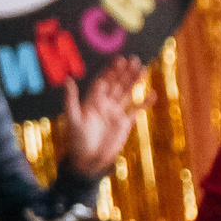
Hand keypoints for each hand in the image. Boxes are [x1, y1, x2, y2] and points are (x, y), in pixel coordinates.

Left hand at [59, 56, 144, 176]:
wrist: (89, 160)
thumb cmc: (77, 140)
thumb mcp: (73, 118)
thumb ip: (71, 99)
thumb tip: (68, 79)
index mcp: (92, 100)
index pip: (104, 81)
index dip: (111, 71)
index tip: (119, 60)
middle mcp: (105, 103)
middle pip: (117, 84)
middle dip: (126, 72)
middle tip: (135, 60)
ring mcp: (116, 112)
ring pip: (127, 93)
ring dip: (135, 82)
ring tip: (144, 70)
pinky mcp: (125, 123)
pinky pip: (136, 109)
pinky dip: (144, 102)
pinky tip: (152, 94)